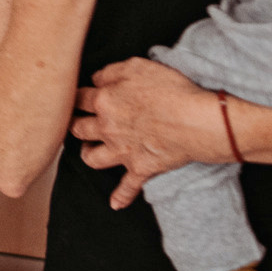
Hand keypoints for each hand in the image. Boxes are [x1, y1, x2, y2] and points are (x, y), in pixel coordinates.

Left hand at [72, 56, 228, 207]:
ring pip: (92, 158)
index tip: (77, 97)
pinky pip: (127, 187)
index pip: (79, 98)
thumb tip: (95, 79)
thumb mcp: (137, 66)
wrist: (196, 121)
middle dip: (75, 124)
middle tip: (75, 122)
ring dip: (88, 154)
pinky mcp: (141, 168)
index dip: (76, 96)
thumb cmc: (170, 90)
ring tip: (89, 150)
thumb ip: (110, 72)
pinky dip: (120, 197)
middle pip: (79, 128)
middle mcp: (107, 128)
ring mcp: (122, 151)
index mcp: (104, 101)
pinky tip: (115, 204)